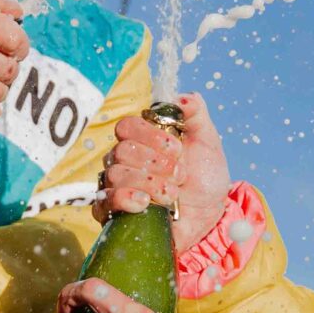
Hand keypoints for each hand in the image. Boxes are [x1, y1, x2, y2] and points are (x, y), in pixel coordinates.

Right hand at [97, 92, 229, 255]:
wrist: (209, 215)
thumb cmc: (204, 176)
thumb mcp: (207, 141)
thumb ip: (196, 115)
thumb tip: (183, 97)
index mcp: (142, 139)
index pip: (127, 126)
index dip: (150, 136)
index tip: (177, 149)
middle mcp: (125, 160)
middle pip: (121, 151)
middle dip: (156, 163)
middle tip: (180, 174)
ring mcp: (118, 186)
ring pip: (115, 175)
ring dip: (149, 183)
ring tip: (172, 194)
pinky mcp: (116, 212)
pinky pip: (104, 202)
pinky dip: (124, 199)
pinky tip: (144, 203)